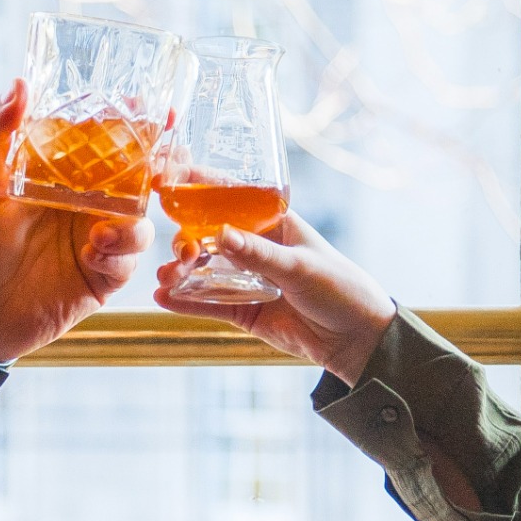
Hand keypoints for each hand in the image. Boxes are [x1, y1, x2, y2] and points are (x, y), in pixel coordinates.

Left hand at [0, 81, 148, 362]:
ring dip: (132, 223)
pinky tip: (92, 256)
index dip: (129, 120)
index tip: (147, 107)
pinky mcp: (104, 275)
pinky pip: (131, 259)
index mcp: (57, 173)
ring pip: (140, 219)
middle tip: (160, 166)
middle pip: (136, 175)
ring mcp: (97, 237)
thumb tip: (19, 84)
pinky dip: (120, 254)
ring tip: (102, 234)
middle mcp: (83, 201)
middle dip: (157, 166)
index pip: (101, 137)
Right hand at [153, 211, 396, 385]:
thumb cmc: (340, 288)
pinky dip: (187, 301)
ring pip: (205, 271)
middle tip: (179, 252)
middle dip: (187, 240)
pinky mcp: (244, 310)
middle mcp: (256, 247)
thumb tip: (218, 234)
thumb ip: (258, 254)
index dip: (201, 187)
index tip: (171, 181)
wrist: (356, 339)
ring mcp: (247, 279)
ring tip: (164, 277)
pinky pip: (209, 303)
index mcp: (274, 223)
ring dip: (182, 272)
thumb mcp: (300, 267)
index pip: (233, 198)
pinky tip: (164, 298)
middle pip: (210, 236)